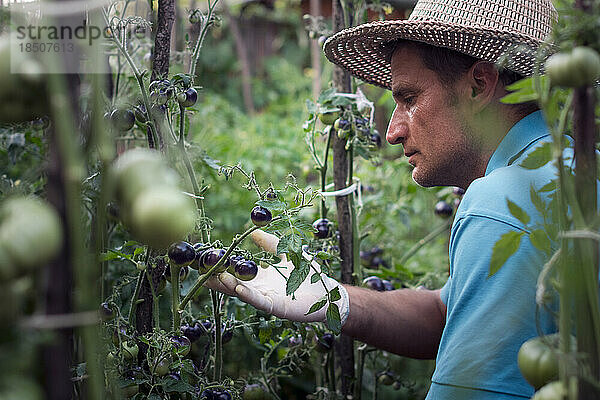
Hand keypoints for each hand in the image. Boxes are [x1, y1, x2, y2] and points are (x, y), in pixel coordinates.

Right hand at [206, 230, 348, 325]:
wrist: (328, 292)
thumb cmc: (309, 274)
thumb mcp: (287, 252)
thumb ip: (271, 243)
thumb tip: (254, 230)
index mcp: (262, 276)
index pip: (238, 271)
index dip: (223, 266)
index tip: (207, 258)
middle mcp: (261, 288)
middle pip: (234, 283)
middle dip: (217, 278)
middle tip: (199, 271)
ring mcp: (267, 298)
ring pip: (243, 292)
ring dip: (228, 286)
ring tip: (213, 278)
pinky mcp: (276, 307)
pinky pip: (259, 301)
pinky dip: (247, 294)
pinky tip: (236, 288)